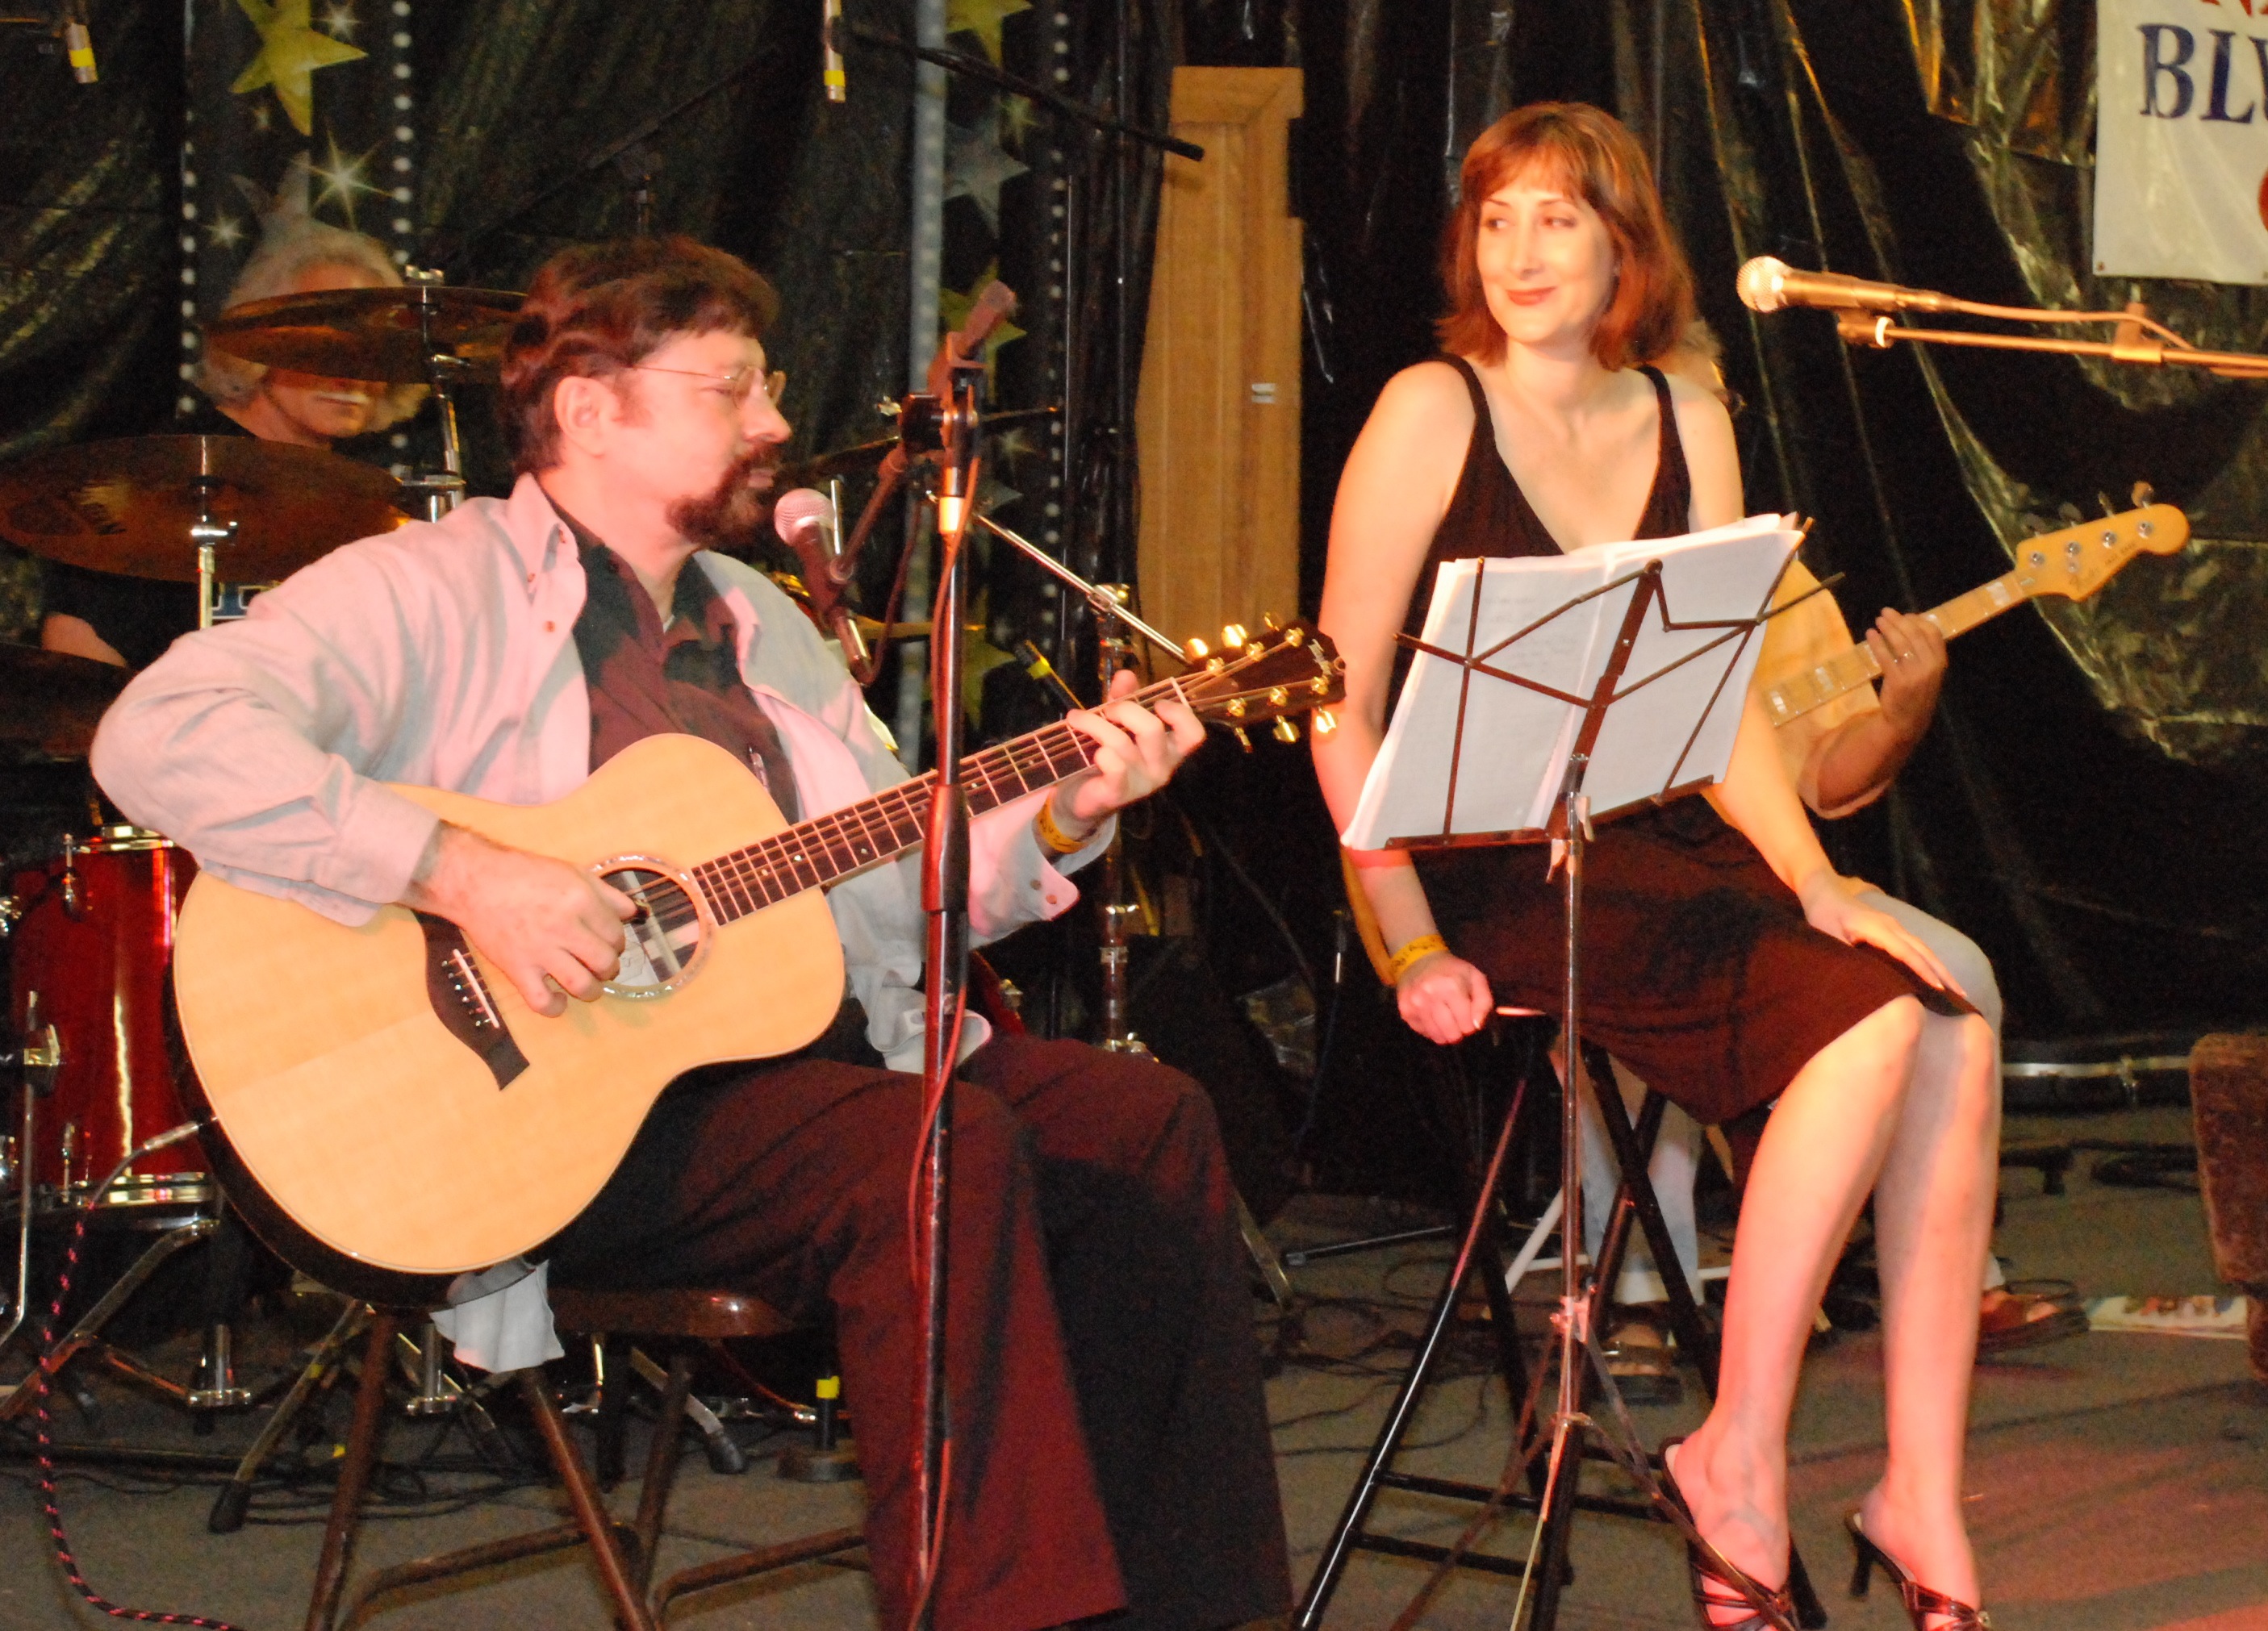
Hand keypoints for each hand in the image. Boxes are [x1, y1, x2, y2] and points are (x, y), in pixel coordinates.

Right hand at [402, 824, 635, 1017]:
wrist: (475, 882)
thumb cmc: (525, 874)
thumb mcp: (573, 872)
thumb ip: (606, 894)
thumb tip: (634, 914)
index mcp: (581, 900)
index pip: (617, 934)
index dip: (617, 941)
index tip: (607, 942)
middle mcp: (565, 927)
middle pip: (606, 962)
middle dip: (610, 967)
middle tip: (601, 964)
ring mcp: (541, 951)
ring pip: (582, 985)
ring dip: (592, 990)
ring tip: (588, 984)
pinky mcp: (517, 969)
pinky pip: (542, 1002)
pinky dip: (555, 1007)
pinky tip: (558, 1000)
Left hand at [1053, 667, 1206, 833]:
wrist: (1081, 799)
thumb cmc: (1106, 757)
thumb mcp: (1117, 724)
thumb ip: (1124, 699)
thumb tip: (1126, 673)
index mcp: (1168, 749)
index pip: (1193, 735)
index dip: (1180, 714)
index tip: (1157, 702)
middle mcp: (1161, 768)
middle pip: (1152, 730)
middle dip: (1125, 710)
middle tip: (1106, 709)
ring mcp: (1141, 783)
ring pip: (1122, 743)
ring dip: (1095, 724)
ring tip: (1076, 719)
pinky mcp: (1117, 794)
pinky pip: (1113, 767)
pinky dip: (1100, 752)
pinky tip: (1090, 750)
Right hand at [1397, 949, 1493, 1044]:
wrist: (1419, 960)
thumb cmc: (1452, 970)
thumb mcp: (1476, 978)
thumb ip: (1484, 1003)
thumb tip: (1477, 1026)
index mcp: (1451, 987)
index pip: (1467, 1025)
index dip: (1471, 1025)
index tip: (1469, 1018)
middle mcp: (1430, 996)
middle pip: (1452, 1035)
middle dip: (1459, 1031)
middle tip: (1458, 1020)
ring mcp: (1415, 1004)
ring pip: (1437, 1037)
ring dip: (1445, 1033)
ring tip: (1446, 1019)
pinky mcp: (1405, 1011)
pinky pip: (1424, 1033)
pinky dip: (1431, 1029)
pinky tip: (1433, 1016)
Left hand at [1795, 869, 1965, 1000]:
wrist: (1822, 888)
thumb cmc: (1822, 913)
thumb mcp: (1828, 935)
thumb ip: (1847, 954)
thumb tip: (1865, 976)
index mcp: (1879, 928)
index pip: (1907, 953)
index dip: (1923, 971)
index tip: (1939, 989)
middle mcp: (1892, 926)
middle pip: (1924, 951)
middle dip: (1944, 972)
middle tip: (1961, 994)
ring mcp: (1893, 926)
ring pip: (1923, 948)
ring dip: (1940, 967)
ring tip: (1956, 988)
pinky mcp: (1891, 929)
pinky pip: (1915, 946)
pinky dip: (1929, 961)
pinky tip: (1935, 974)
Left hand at [1863, 608, 1946, 739]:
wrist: (1907, 721)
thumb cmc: (1916, 694)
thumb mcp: (1928, 673)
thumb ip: (1925, 652)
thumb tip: (1911, 625)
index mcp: (1940, 662)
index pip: (1932, 632)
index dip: (1917, 620)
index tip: (1905, 615)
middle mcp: (1930, 666)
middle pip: (1914, 634)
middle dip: (1899, 620)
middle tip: (1885, 612)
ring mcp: (1914, 674)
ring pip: (1900, 643)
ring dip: (1887, 628)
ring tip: (1877, 620)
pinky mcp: (1897, 681)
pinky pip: (1885, 656)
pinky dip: (1877, 643)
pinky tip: (1870, 635)